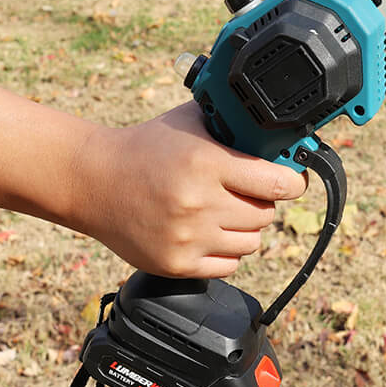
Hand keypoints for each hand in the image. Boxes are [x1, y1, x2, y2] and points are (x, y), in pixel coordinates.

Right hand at [68, 101, 306, 277]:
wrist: (93, 181)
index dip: (292, 182)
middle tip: (245, 190)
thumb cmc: (144, 147)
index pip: (278, 183)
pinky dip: (226, 250)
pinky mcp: (177, 264)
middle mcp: (199, 203)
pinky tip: (209, 231)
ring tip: (225, 210)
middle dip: (262, 200)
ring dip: (245, 227)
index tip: (292, 180)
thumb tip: (276, 130)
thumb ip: (230, 122)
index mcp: (206, 163)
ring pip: (251, 242)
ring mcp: (188, 238)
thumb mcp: (189, 121)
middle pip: (266, 214)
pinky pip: (228, 265)